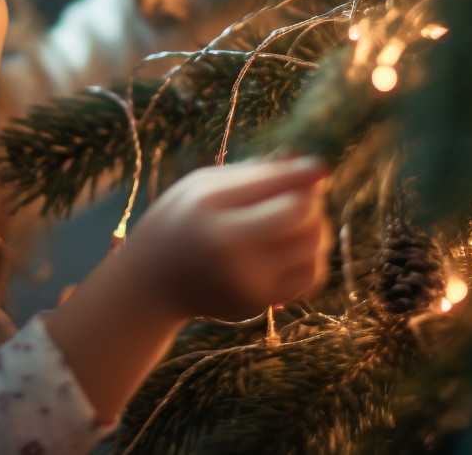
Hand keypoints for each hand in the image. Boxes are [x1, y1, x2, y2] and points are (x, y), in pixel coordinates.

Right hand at [42, 155, 331, 420]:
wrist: (150, 283)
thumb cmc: (183, 220)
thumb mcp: (205, 185)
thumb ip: (255, 173)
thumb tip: (313, 168)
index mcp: (211, 205)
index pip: (280, 185)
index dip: (308, 173)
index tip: (321, 168)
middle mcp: (228, 244)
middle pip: (303, 214)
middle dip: (310, 200)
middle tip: (296, 196)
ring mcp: (245, 278)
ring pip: (314, 244)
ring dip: (315, 228)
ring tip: (294, 222)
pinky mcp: (257, 303)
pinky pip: (311, 276)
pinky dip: (312, 259)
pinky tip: (291, 251)